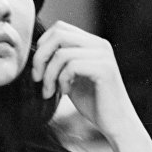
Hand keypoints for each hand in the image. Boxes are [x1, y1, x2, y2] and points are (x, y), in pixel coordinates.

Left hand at [31, 21, 136, 137]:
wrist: (116, 123)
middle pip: (58, 35)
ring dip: (49, 75)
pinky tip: (66, 92)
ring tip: (50, 92)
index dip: (42, 45)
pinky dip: (61, 80)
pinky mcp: (104, 69)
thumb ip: (59, 62)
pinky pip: (71, 66)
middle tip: (37, 79)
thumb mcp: (71, 78)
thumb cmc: (93, 103)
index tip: (38, 69)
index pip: (60, 28)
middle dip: (41, 57)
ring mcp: (103, 55)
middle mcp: (99, 44)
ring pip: (62, 53)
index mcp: (92, 43)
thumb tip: (35, 52)